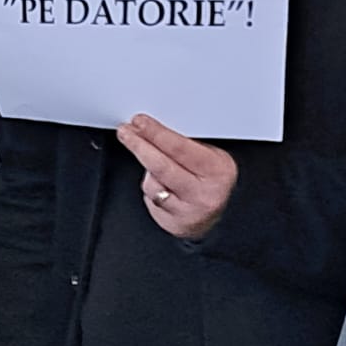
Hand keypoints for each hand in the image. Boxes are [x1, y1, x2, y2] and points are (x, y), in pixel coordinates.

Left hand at [116, 115, 237, 240]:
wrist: (218, 217)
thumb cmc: (211, 181)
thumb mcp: (211, 158)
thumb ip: (187, 145)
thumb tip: (153, 128)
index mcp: (217, 170)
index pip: (180, 148)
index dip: (156, 133)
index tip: (140, 122)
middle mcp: (203, 193)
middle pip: (161, 166)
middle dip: (139, 146)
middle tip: (126, 133)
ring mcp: (187, 211)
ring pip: (152, 184)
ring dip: (146, 170)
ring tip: (154, 162)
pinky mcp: (171, 223)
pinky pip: (150, 199)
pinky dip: (150, 187)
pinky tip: (159, 183)